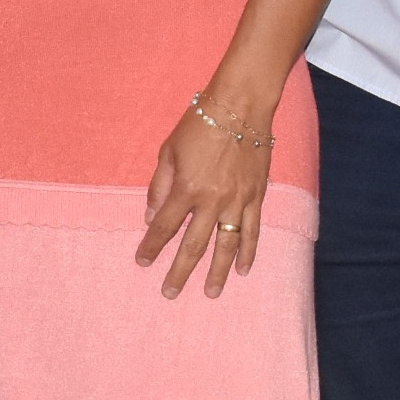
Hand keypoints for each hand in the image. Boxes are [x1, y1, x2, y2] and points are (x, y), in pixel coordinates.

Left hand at [139, 88, 274, 300]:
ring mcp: (237, 200)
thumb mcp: (168, 150)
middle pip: (193, 245)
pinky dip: (249, 252)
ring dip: (217, 272)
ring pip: (226, 245)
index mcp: (186, 188)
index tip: (142, 262)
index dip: (151, 246)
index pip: (164, 226)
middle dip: (179, 271)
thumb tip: (152, 217)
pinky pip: (253, 230)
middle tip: (170, 293)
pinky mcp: (256, 196)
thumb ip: (159, 185)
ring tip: (211, 292)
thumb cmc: (199, 124)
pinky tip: (243, 270)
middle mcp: (212, 200)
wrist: (240, 106)